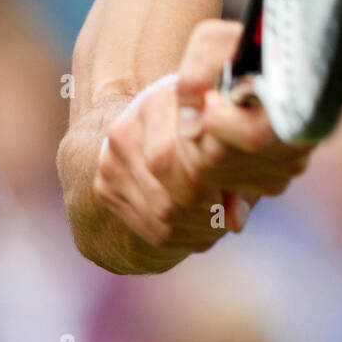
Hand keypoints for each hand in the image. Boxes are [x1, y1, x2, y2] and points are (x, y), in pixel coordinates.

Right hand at [93, 20, 311, 253]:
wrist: (157, 120)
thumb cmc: (206, 124)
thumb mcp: (226, 134)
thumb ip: (236, 170)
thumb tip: (236, 222)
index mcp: (156, 103)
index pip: (172, 155)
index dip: (207, 180)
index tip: (231, 188)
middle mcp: (125, 130)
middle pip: (165, 190)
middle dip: (203, 210)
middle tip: (226, 211)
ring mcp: (110, 161)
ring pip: (159, 214)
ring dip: (195, 228)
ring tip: (217, 222)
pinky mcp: (105, 188)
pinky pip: (147, 229)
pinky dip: (180, 238)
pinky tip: (199, 229)